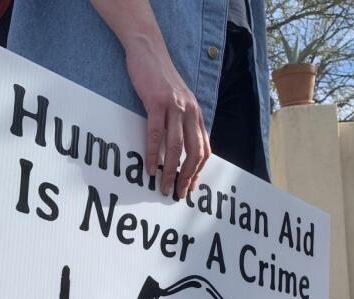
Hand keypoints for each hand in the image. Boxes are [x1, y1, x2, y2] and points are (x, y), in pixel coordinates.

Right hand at [124, 38, 209, 197]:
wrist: (149, 50)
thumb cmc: (160, 79)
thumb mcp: (178, 101)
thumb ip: (182, 122)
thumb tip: (179, 149)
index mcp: (196, 114)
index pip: (204, 149)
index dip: (198, 172)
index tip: (190, 187)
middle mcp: (190, 112)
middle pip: (194, 152)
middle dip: (187, 177)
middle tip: (178, 194)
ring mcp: (174, 107)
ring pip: (176, 147)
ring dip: (171, 171)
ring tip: (164, 186)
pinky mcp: (156, 102)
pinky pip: (156, 134)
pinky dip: (153, 154)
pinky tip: (149, 168)